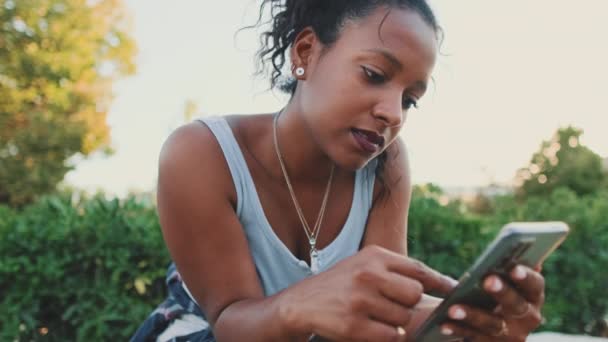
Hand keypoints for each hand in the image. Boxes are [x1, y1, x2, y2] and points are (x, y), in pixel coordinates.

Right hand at [279, 245, 456, 341]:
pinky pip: (391, 336)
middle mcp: (368, 274)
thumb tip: (442, 283)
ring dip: (395, 322)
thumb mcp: (364, 264)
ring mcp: (361, 300)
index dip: (441, 281)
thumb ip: (397, 270)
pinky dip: (386, 336)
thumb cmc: (341, 284)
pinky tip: (369, 327)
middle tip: (391, 305)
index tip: (457, 290)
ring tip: (374, 315)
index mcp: (374, 256)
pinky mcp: (354, 326)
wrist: (301, 303)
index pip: (418, 268)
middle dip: (408, 304)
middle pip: (415, 295)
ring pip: (404, 318)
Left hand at [440, 265, 544, 340]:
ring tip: (453, 308)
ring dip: (473, 315)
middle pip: (517, 305)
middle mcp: (528, 318)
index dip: (526, 277)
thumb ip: (511, 264)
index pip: (535, 285)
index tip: (513, 268)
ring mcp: (511, 335)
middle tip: (487, 280)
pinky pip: (474, 338)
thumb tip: (516, 240)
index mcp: (533, 296)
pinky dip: (458, 329)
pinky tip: (444, 323)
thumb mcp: (507, 280)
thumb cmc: (497, 293)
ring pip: (493, 325)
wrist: (488, 328)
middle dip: (502, 292)